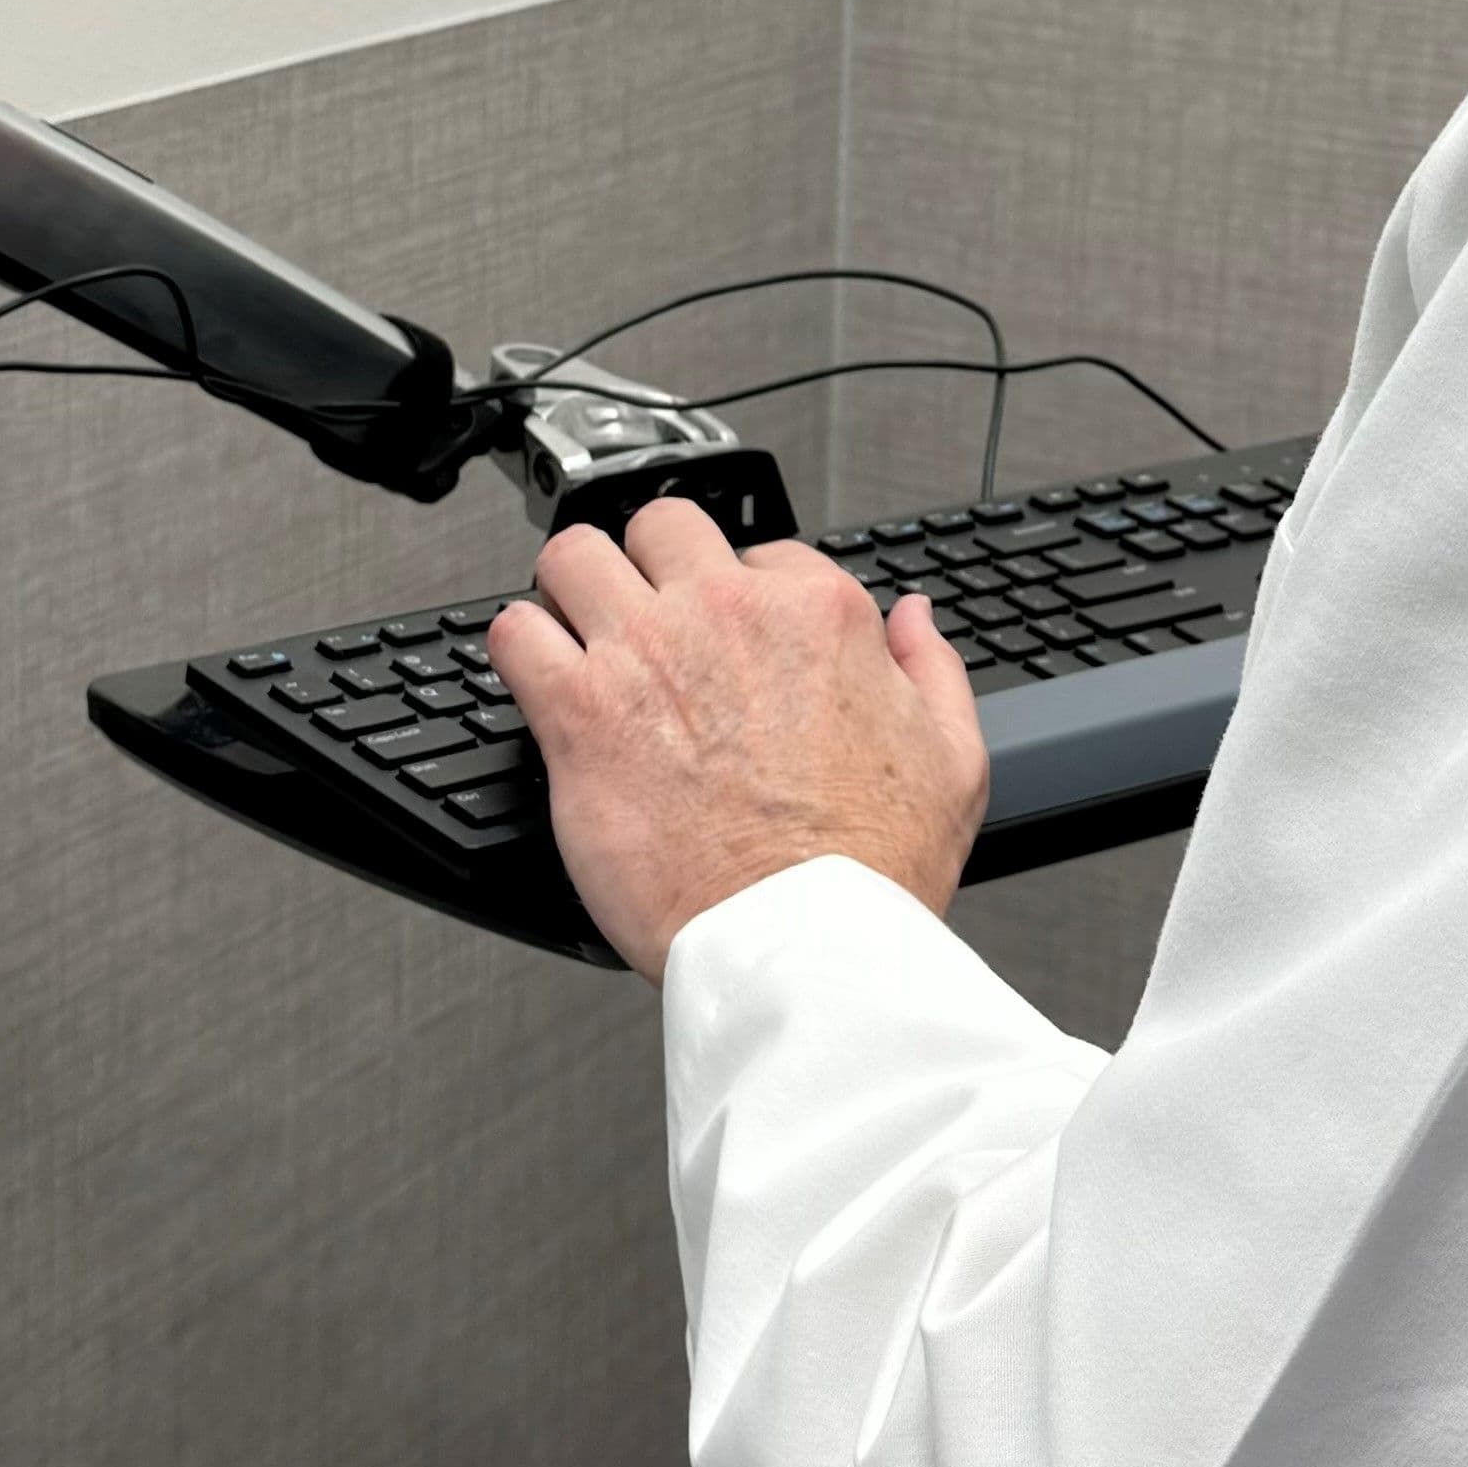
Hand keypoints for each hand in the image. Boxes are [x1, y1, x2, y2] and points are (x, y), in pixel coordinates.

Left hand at [490, 500, 990, 980]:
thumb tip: (912, 617)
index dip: (742, 595)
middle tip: (646, 615)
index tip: (730, 640)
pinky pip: (515, 633)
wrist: (802, 940)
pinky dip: (518, 646)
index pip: (762, 551)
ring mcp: (647, 653)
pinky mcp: (580, 710)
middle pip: (661, 526)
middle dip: (650, 564)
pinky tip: (537, 675)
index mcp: (817, 614)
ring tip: (576, 628)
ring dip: (572, 588)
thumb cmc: (869, 865)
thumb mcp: (953, 757)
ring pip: (575, 555)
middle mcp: (727, 613)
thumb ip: (932, 667)